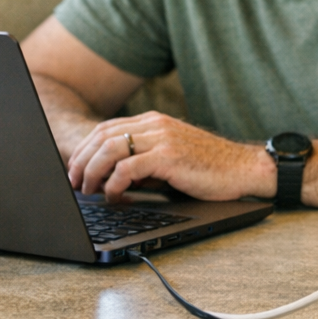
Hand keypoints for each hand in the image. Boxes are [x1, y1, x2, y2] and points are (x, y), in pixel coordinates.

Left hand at [66, 111, 275, 202]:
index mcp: (155, 121)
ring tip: (88, 191)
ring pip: (110, 149)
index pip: (106, 129)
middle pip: (102, 137)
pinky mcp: (169, 156)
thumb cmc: (210, 168)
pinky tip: (115, 197)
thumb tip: (114, 179)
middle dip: (81, 161)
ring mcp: (162, 138)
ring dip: (92, 172)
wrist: (243, 168)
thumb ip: (145, 160)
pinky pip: (128, 169)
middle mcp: (156, 124)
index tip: (75, 170)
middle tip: (74, 183)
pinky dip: (114, 184)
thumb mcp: (172, 157)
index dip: (85, 149)